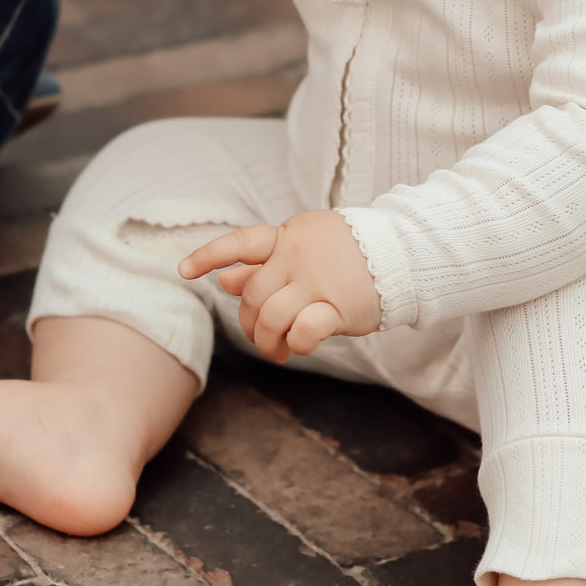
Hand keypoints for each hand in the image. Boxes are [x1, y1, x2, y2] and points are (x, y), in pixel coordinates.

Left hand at [179, 210, 381, 362]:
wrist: (402, 254)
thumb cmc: (348, 254)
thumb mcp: (303, 248)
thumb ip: (265, 263)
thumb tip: (224, 280)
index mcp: (288, 236)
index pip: (241, 242)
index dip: (209, 256)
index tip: (183, 271)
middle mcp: (298, 255)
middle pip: (252, 295)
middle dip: (249, 323)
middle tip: (261, 337)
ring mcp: (318, 280)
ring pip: (271, 316)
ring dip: (267, 341)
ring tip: (278, 349)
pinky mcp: (339, 305)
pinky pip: (303, 331)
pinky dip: (296, 345)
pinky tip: (299, 347)